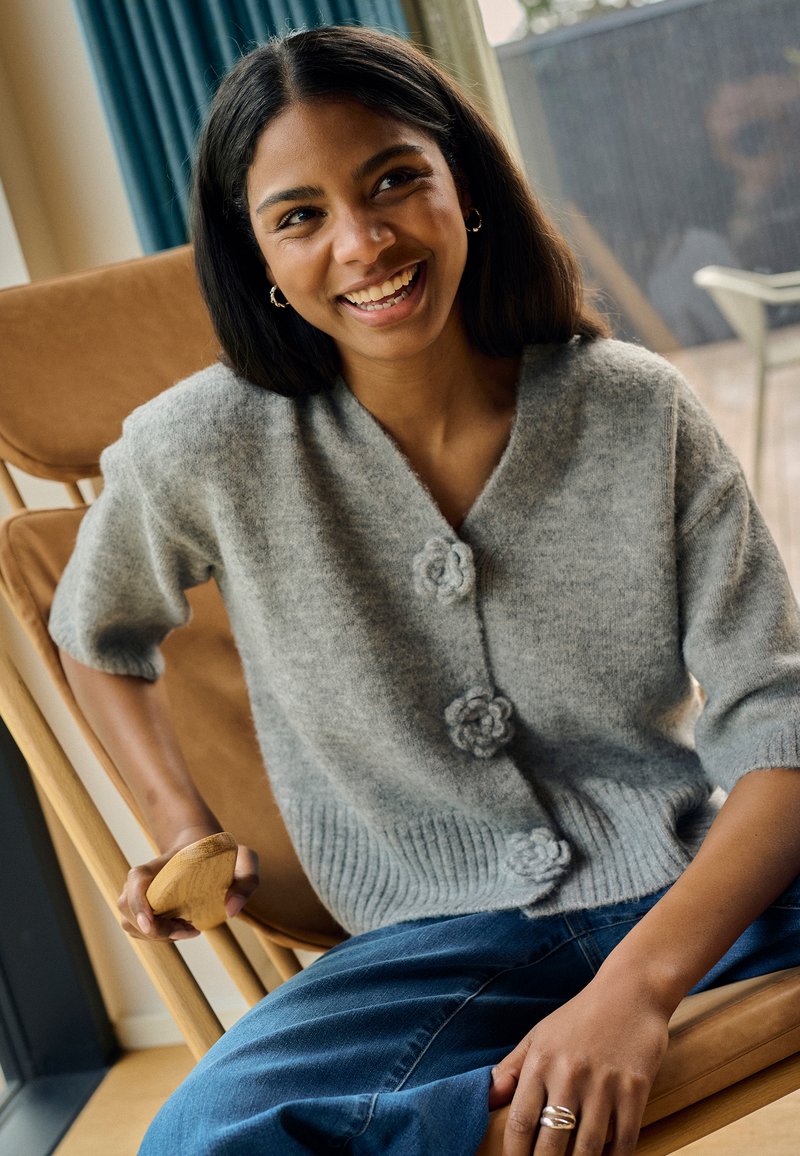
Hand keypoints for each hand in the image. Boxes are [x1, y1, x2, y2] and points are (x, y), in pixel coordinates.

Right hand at [117, 830, 259, 941]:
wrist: (201, 844)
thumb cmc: (223, 853)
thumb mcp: (245, 859)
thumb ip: (248, 879)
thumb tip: (231, 910)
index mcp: (165, 862)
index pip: (137, 879)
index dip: (138, 902)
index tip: (151, 923)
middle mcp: (145, 877)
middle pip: (129, 908)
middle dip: (157, 929)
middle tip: (190, 928)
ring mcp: (139, 892)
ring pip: (130, 922)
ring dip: (156, 935)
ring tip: (187, 928)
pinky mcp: (142, 906)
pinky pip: (138, 928)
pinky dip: (156, 935)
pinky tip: (180, 927)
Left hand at [488, 970, 670, 1154]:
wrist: (631, 991)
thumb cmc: (580, 1017)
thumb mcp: (540, 1035)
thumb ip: (511, 1068)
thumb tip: (487, 1100)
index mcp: (541, 1061)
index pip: (519, 1123)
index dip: (514, 1155)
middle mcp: (569, 1074)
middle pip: (551, 1144)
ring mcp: (604, 1084)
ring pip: (586, 1149)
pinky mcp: (634, 1089)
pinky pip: (623, 1141)